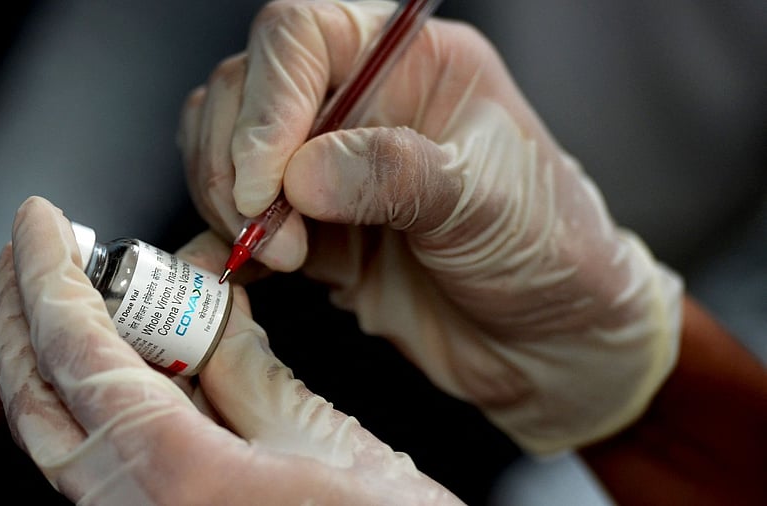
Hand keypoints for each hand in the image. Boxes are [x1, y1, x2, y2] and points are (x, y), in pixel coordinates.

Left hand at [0, 196, 462, 504]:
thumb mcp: (322, 440)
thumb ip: (250, 377)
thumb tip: (213, 317)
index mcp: (176, 475)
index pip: (76, 352)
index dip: (46, 276)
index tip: (39, 221)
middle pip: (41, 399)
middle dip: (26, 314)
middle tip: (36, 249)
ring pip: (65, 429)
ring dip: (60, 353)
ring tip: (78, 289)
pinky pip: (107, 456)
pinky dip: (103, 395)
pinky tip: (131, 357)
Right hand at [178, 0, 682, 453]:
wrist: (548, 338)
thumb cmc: (548, 248)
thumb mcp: (488, 200)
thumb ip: (397, 175)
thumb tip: (303, 172)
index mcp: (409, 61)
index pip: (301, 36)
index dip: (267, 100)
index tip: (264, 179)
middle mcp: (359, 103)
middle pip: (244, 88)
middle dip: (236, 160)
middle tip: (265, 226)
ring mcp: (327, 167)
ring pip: (225, 149)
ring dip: (228, 202)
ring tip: (281, 256)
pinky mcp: (309, 228)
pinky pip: (237, 218)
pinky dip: (223, 243)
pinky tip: (244, 273)